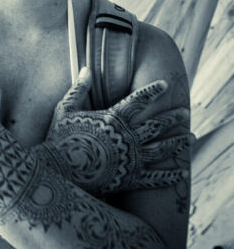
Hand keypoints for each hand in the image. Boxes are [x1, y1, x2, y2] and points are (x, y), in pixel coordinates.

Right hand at [46, 68, 190, 193]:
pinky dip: (170, 176)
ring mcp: (131, 159)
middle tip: (186, 112)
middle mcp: (127, 137)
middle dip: (173, 117)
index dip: (153, 91)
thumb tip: (86, 68)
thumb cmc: (58, 139)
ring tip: (191, 137)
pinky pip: (155, 178)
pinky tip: (182, 172)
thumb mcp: (65, 109)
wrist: (56, 172)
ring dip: (178, 142)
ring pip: (162, 149)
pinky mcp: (130, 179)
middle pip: (157, 124)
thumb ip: (79, 89)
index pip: (139, 100)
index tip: (165, 84)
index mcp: (113, 118)